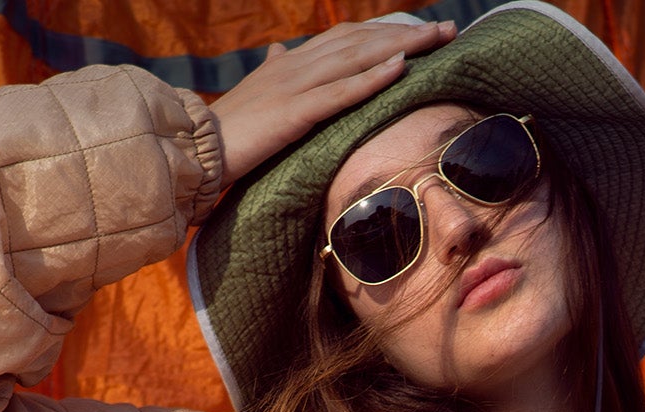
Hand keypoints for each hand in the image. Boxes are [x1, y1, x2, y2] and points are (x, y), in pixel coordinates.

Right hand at [212, 19, 456, 183]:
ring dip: (401, 46)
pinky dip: (372, 78)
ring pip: (356, 57)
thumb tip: (279, 49)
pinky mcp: (294, 112)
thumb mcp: (257, 93)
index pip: (347, 37)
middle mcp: (296, 65)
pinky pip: (340, 92)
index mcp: (290, 62)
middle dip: (407, 33)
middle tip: (448, 30)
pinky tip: (401, 67)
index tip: (422, 31)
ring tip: (437, 39)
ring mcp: (295, 86)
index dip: (385, 31)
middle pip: (360, 40)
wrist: (196, 148)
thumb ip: (274, 70)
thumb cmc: (229, 128)